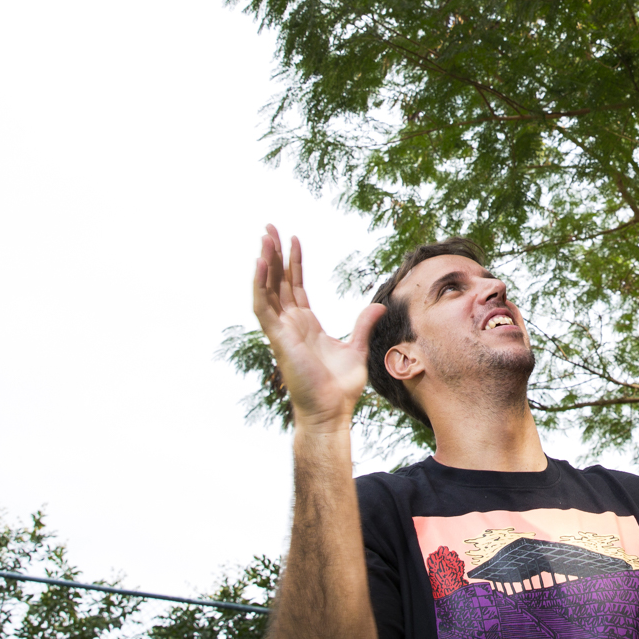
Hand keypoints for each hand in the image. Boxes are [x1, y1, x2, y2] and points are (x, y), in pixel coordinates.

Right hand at [252, 224, 384, 434]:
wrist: (331, 411)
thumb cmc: (340, 387)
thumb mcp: (357, 348)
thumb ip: (363, 324)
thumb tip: (379, 306)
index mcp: (306, 325)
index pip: (295, 287)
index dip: (293, 263)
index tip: (293, 239)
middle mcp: (291, 324)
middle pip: (278, 281)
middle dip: (274, 254)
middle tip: (269, 227)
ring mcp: (282, 330)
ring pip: (267, 288)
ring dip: (265, 262)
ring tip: (265, 236)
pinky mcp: (278, 338)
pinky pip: (263, 307)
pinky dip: (259, 285)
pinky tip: (260, 263)